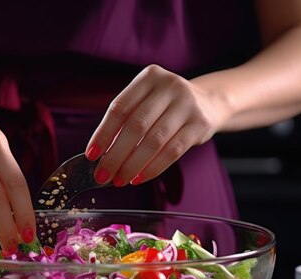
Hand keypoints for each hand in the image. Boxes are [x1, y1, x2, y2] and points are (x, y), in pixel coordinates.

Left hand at [85, 64, 220, 185]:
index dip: (103, 133)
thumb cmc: (167, 107)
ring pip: (154, 141)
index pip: (120, 108)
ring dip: (133, 165)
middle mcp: (169, 86)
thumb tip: (101, 155)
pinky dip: (153, 168)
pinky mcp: (200, 124)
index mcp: (149, 76)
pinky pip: (173, 152)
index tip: (91, 155)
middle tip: (102, 175)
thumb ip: (126, 121)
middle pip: (136, 125)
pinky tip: (139, 178)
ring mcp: (187, 104)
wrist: (209, 103)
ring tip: (120, 180)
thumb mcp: (147, 102)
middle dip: (116, 155)